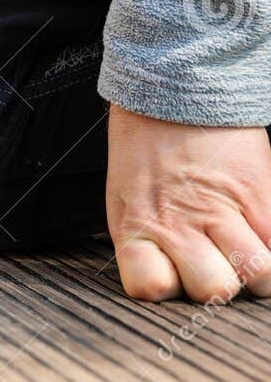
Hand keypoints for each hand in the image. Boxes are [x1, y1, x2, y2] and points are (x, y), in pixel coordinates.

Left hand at [106, 103, 270, 301]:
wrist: (176, 92)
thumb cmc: (146, 148)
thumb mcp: (124, 199)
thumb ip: (144, 243)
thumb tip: (168, 282)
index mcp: (138, 225)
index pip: (151, 286)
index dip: (164, 287)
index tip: (170, 275)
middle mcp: (181, 222)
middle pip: (214, 289)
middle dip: (218, 285)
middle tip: (214, 262)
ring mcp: (226, 210)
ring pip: (260, 273)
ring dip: (257, 271)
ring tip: (245, 251)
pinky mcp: (263, 194)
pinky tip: (263, 237)